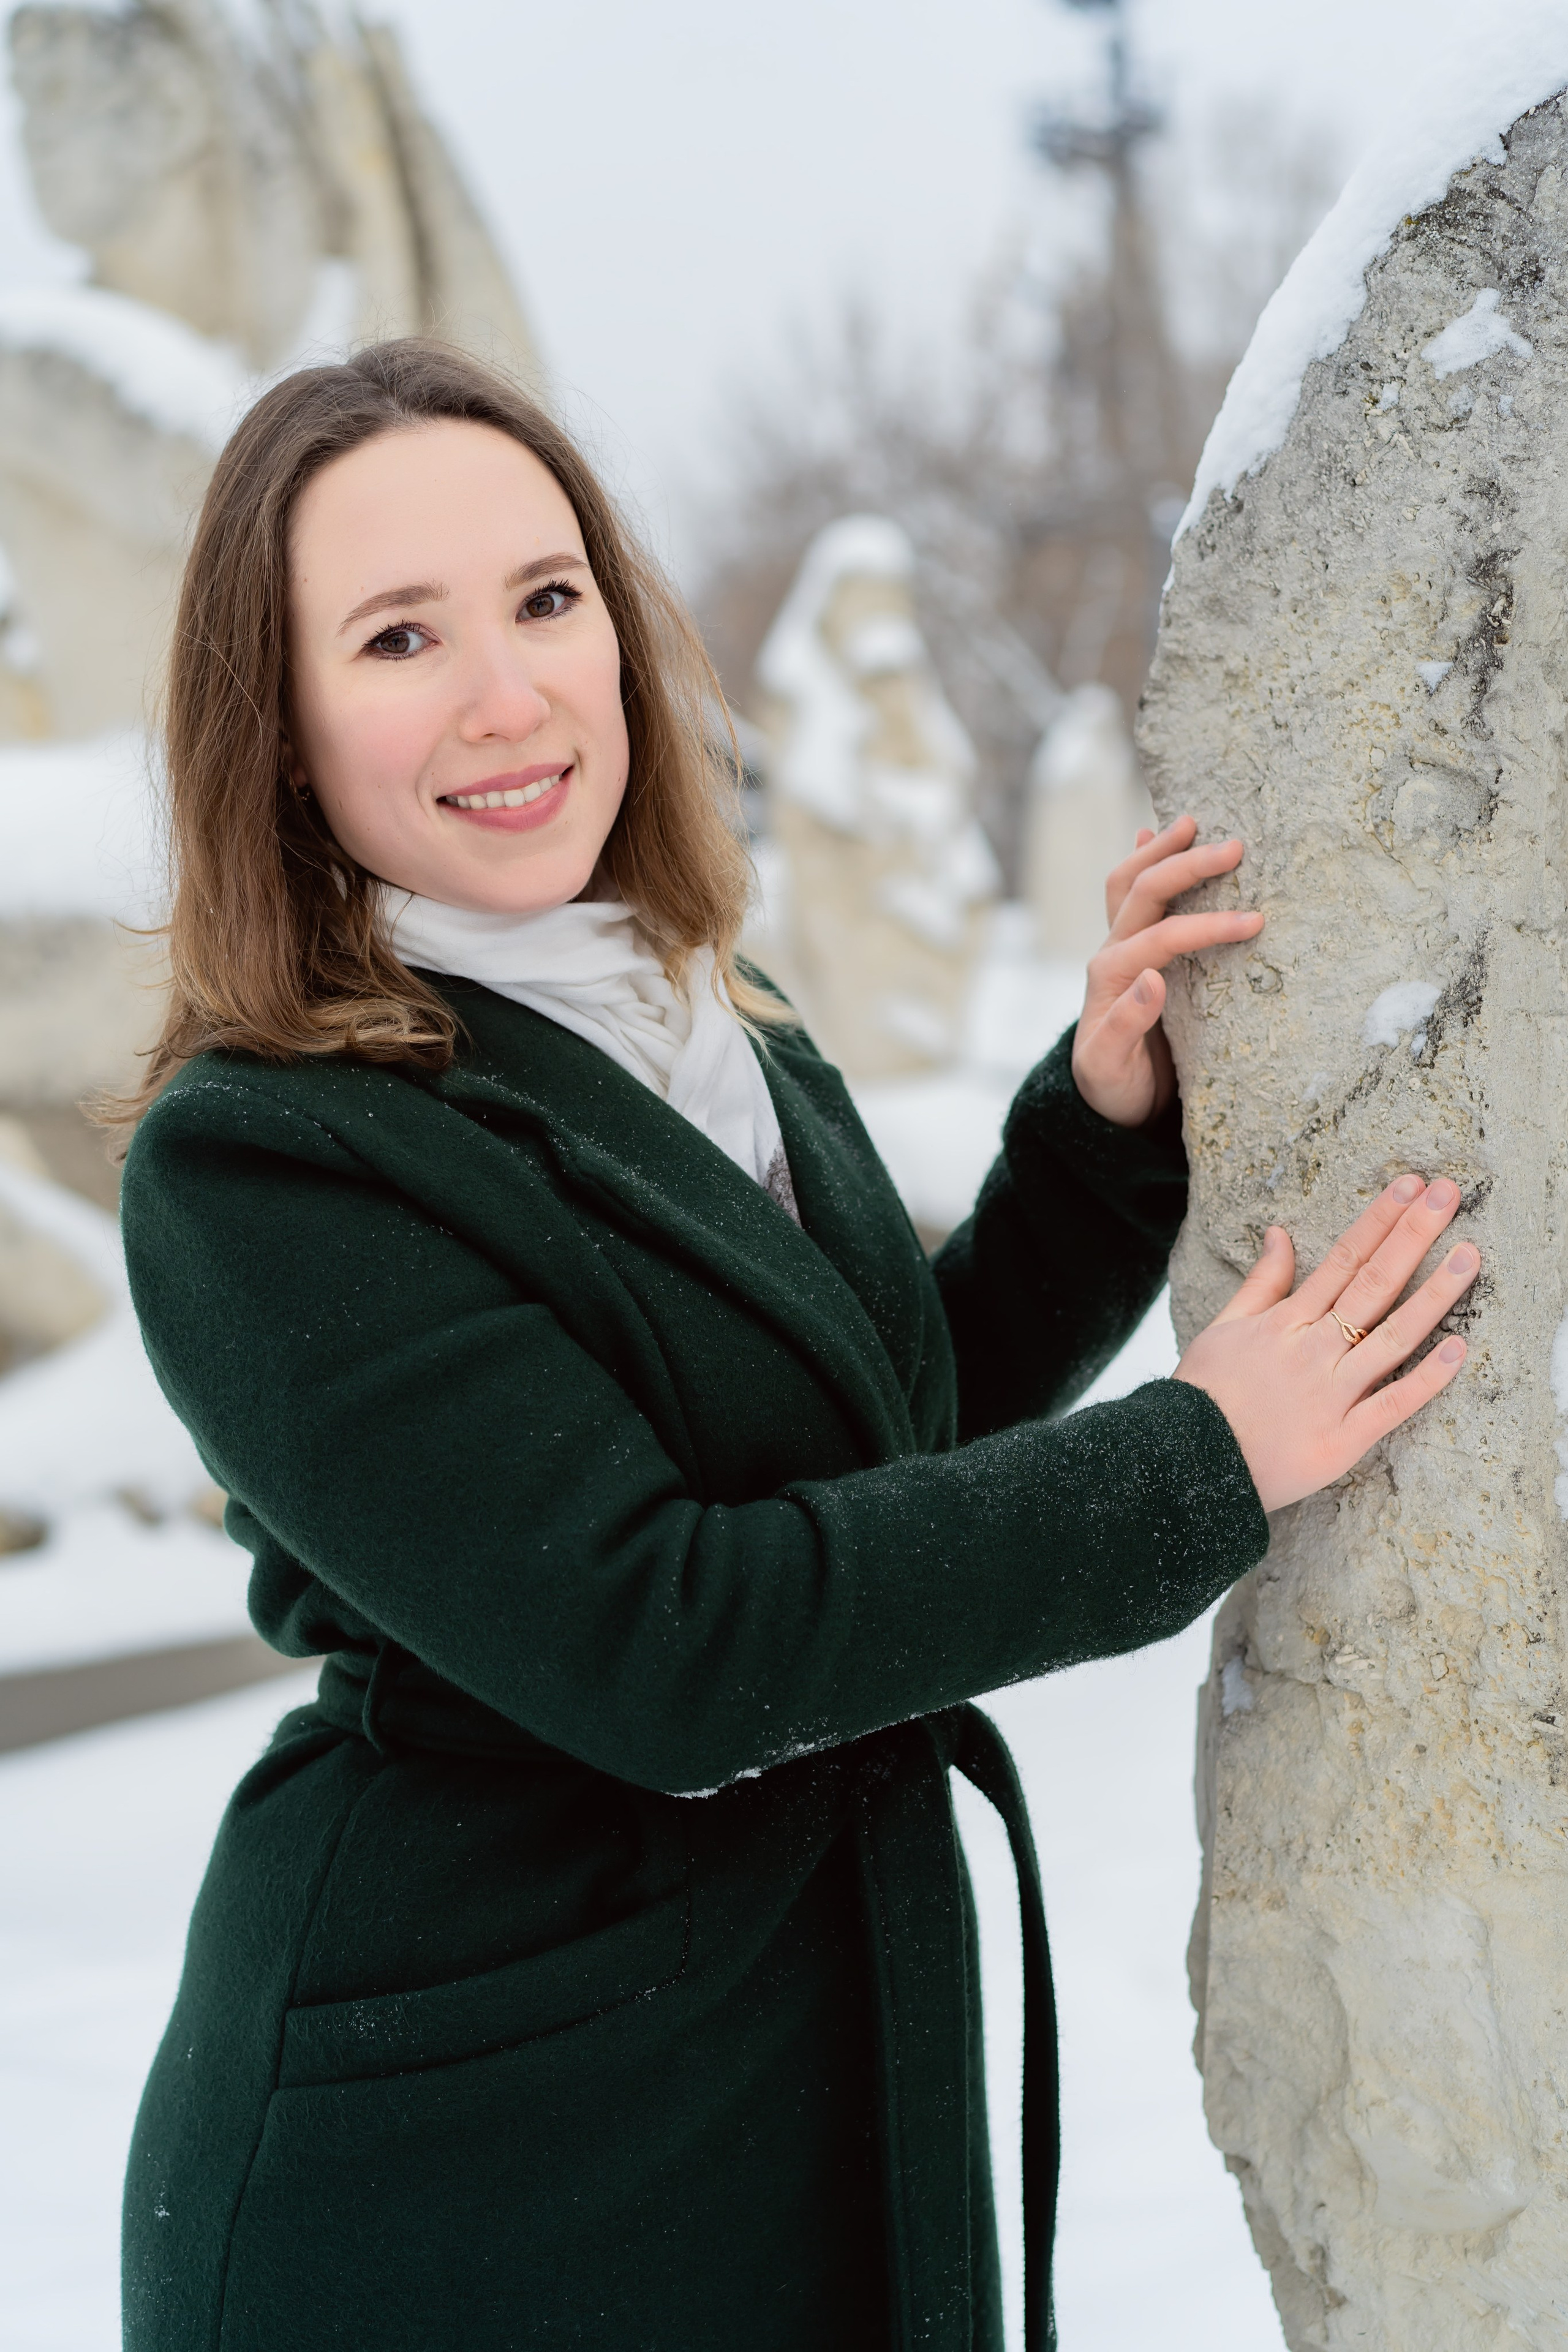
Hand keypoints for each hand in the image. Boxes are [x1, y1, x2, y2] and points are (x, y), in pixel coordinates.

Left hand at [1071, 814, 1263, 1127]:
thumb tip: (1150, 979)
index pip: (1161, 938)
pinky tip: (1149, 832)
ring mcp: (1120, 948)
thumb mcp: (1111, 1069)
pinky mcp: (1132, 952)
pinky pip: (1129, 896)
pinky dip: (1141, 861)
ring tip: (1191, 820)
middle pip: (1143, 893)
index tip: (1254, 923)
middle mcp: (1112, 954)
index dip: (1207, 927)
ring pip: (1131, 885)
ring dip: (1159, 851)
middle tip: (1235, 848)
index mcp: (1110, 978)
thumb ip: (1125, 1026)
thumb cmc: (1113, 1088)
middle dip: (1187, 866)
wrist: (1105, 1098)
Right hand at [1173, 1174, 1477, 1511]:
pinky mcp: (1344, 1440)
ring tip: (1469, 1256)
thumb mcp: (1224, 1328)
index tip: (1411, 1185)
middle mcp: (1312, 1350)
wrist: (1186, 1465)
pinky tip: (1459, 1348)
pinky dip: (1426, 1378)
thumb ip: (1261, 1282)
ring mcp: (1331, 1394)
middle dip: (1412, 1235)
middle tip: (1447, 1194)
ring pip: (1392, 1337)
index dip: (1379, 1220)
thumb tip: (1279, 1233)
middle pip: (1372, 1284)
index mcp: (1285, 1322)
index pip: (1342, 1259)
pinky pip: (1392, 1405)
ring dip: (1434, 1295)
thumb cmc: (1203, 1395)